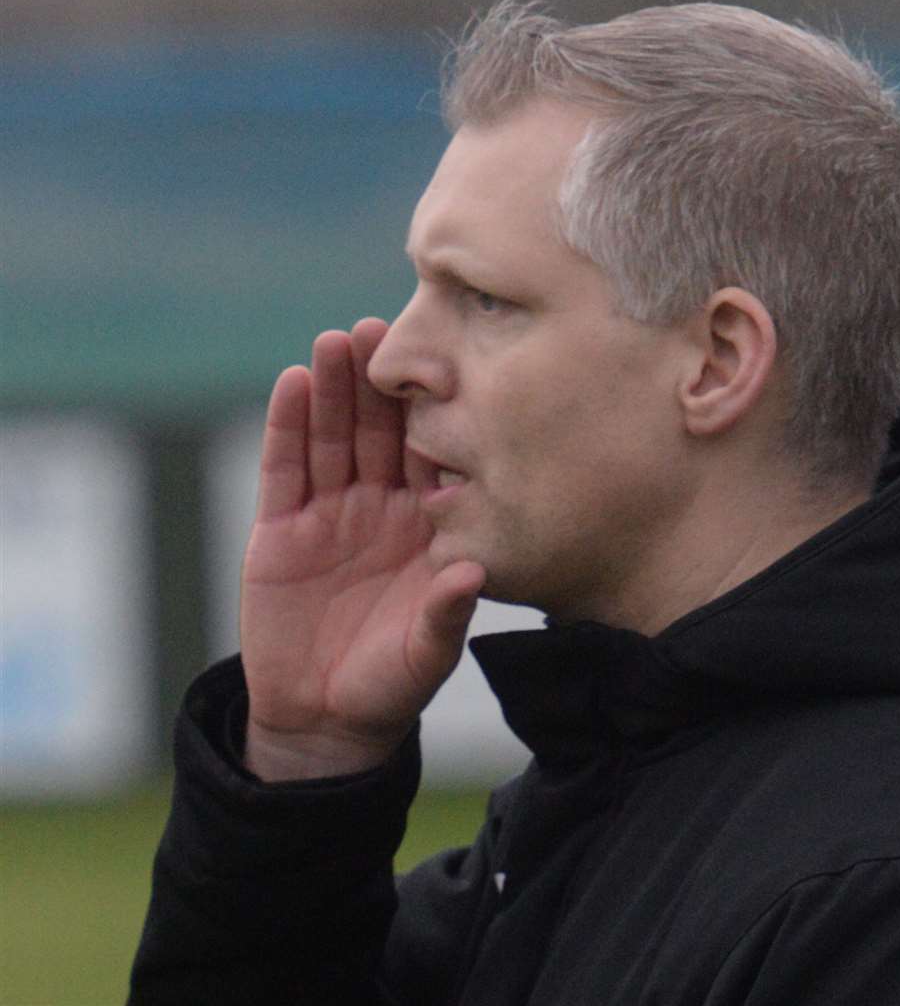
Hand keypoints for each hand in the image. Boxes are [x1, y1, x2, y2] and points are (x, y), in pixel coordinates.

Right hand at [239, 319, 483, 780]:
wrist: (323, 720)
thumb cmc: (392, 683)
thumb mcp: (426, 651)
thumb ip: (446, 612)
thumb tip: (472, 572)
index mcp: (426, 527)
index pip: (431, 457)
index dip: (435, 414)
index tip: (446, 366)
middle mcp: (381, 509)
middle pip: (379, 433)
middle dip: (379, 384)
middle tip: (384, 328)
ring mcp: (330, 513)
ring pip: (331, 438)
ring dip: (332, 390)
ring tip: (337, 342)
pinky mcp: (280, 528)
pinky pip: (285, 468)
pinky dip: (287, 426)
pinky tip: (294, 382)